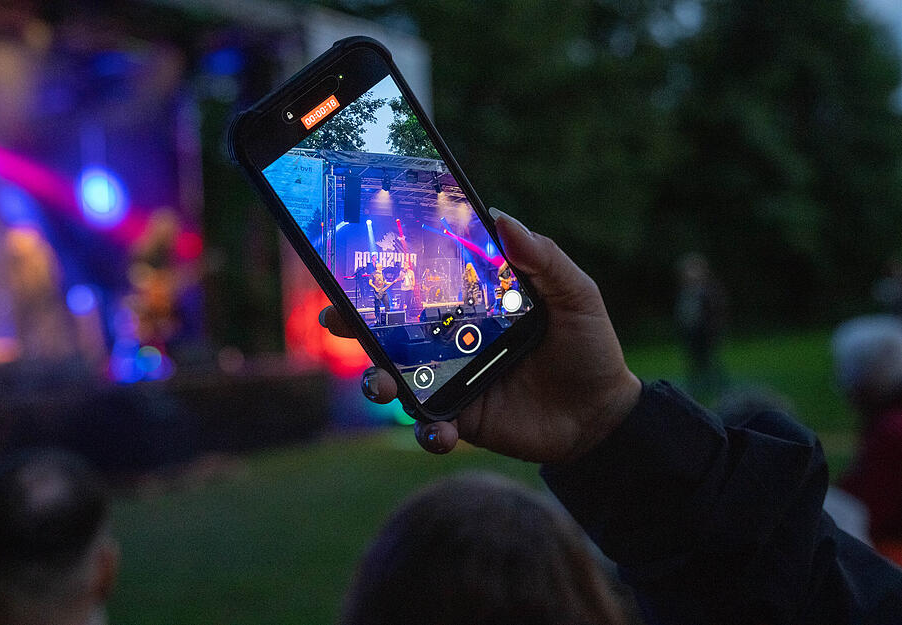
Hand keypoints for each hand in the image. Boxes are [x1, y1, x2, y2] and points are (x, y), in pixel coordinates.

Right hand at [319, 208, 640, 463]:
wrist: (602, 414)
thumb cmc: (589, 346)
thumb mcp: (575, 294)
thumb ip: (543, 258)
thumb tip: (501, 218)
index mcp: (473, 305)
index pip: (422, 285)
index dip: (387, 275)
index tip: (354, 261)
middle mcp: (454, 340)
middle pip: (393, 331)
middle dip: (355, 325)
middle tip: (336, 318)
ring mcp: (454, 380)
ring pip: (399, 380)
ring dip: (377, 381)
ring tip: (382, 383)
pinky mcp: (462, 419)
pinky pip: (431, 427)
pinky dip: (427, 432)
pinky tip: (439, 432)